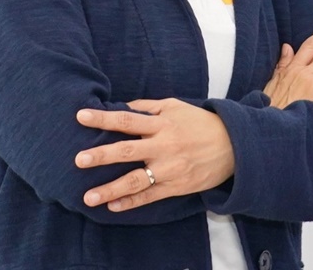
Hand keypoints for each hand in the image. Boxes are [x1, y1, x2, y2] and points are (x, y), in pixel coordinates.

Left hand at [73, 98, 234, 212]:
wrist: (234, 145)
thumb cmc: (200, 122)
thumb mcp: (175, 106)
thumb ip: (148, 106)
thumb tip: (121, 106)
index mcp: (162, 123)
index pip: (126, 119)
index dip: (103, 118)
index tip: (80, 116)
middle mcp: (164, 146)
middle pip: (127, 150)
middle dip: (102, 155)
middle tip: (78, 160)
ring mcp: (170, 168)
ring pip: (136, 180)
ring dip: (111, 189)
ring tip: (89, 197)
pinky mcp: (177, 186)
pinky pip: (151, 196)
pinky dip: (131, 202)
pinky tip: (113, 206)